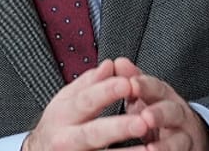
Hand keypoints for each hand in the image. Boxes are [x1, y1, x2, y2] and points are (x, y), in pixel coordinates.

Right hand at [24, 58, 150, 150]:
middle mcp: (66, 139)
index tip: (127, 83)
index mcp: (63, 115)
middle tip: (143, 121)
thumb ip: (89, 83)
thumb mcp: (65, 100)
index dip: (106, 92)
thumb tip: (110, 65)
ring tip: (150, 149)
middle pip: (94, 133)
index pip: (85, 101)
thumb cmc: (57, 125)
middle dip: (118, 128)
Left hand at [126, 70, 208, 150]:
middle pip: (171, 111)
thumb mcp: (145, 94)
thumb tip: (117, 62)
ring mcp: (184, 136)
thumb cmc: (159, 111)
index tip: (131, 84)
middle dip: (159, 113)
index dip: (144, 85)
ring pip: (180, 139)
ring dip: (166, 144)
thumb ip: (132, 78)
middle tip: (146, 117)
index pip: (155, 87)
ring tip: (151, 149)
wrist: (189, 135)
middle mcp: (177, 114)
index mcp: (163, 96)